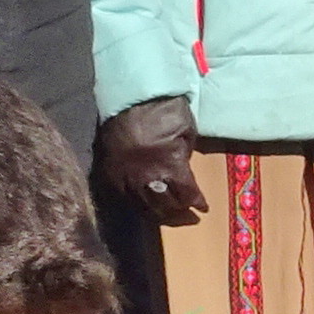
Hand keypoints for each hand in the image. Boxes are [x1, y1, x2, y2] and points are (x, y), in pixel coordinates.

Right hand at [95, 96, 205, 223]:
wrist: (128, 96)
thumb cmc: (163, 109)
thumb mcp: (186, 130)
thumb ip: (186, 154)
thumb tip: (183, 169)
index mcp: (169, 166)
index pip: (186, 194)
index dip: (196, 202)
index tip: (203, 207)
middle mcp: (147, 179)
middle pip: (165, 207)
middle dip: (179, 214)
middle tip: (188, 216)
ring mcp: (125, 179)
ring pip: (144, 208)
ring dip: (160, 214)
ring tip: (169, 216)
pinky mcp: (110, 175)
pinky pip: (125, 199)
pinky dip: (139, 205)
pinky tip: (146, 206)